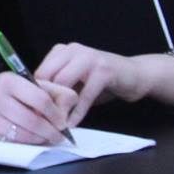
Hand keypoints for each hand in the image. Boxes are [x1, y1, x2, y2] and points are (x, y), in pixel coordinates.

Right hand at [0, 69, 74, 144]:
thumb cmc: (4, 89)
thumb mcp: (24, 82)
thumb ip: (50, 90)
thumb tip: (71, 103)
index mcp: (8, 80)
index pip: (40, 98)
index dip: (55, 114)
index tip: (62, 122)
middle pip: (32, 121)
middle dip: (50, 132)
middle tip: (59, 137)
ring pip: (21, 136)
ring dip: (38, 140)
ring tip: (45, 138)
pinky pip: (8, 144)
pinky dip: (21, 144)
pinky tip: (27, 140)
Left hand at [35, 42, 155, 119]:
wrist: (136, 75)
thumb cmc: (102, 81)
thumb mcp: (76, 80)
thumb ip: (59, 86)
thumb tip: (39, 105)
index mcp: (63, 51)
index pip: (41, 71)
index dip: (38, 93)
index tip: (37, 111)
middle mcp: (73, 50)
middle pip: (49, 76)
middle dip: (47, 100)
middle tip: (46, 119)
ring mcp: (89, 58)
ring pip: (64, 82)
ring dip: (61, 106)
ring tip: (58, 122)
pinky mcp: (104, 71)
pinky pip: (85, 95)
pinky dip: (78, 111)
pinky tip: (73, 123)